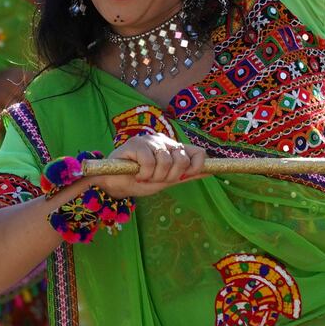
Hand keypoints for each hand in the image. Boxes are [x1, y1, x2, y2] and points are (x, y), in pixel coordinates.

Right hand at [90, 132, 206, 198]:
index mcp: (173, 148)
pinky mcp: (135, 143)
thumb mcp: (167, 180)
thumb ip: (186, 175)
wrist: (115, 184)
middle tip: (155, 179)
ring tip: (144, 177)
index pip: (197, 152)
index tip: (183, 177)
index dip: (196, 167)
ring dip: (154, 176)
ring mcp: (150, 140)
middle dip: (169, 176)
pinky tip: (136, 174)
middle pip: (182, 160)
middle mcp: (164, 141)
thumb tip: (209, 172)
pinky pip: (149, 162)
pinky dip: (144, 174)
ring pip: (166, 161)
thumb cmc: (140, 180)